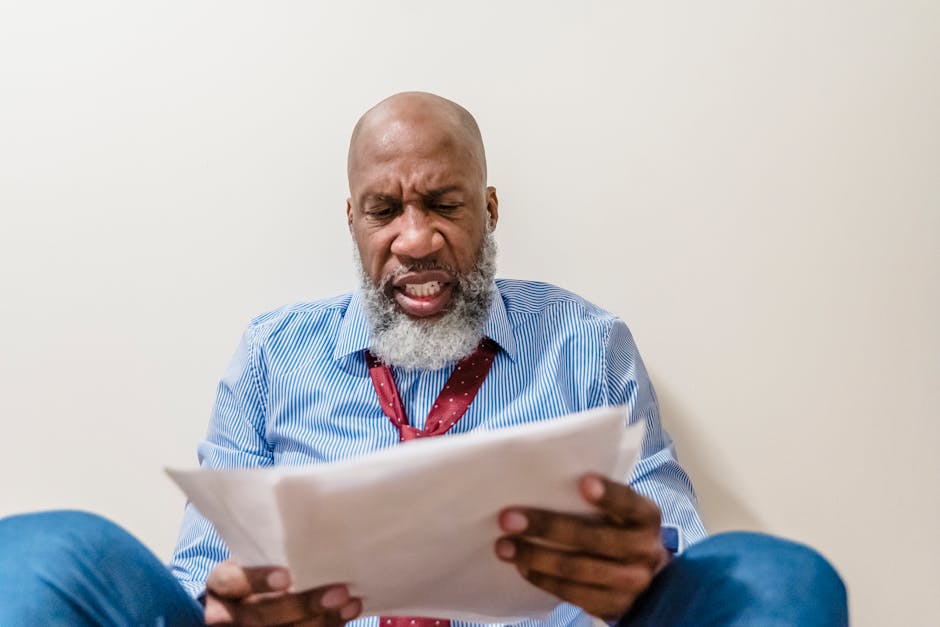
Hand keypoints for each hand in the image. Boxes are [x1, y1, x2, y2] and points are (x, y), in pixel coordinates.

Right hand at [204, 560, 361, 625]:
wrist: (247, 599)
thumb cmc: (261, 566)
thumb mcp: (258, 556)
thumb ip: (278, 553)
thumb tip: (324, 541)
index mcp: (222, 583)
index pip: (231, 581)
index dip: (258, 580)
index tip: (288, 577)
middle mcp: (225, 614)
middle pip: (259, 615)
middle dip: (301, 606)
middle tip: (338, 593)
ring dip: (319, 622)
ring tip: (349, 605)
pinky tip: (345, 616)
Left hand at [494, 474, 668, 620]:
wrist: (650, 576)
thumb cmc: (621, 528)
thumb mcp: (623, 511)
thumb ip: (598, 499)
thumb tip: (544, 482)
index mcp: (646, 518)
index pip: (628, 503)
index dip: (608, 495)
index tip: (583, 481)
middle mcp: (643, 551)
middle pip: (593, 539)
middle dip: (546, 527)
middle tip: (508, 518)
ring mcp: (630, 583)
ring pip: (577, 570)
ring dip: (535, 557)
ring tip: (505, 547)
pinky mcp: (612, 606)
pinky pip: (573, 593)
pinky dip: (543, 579)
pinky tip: (522, 567)